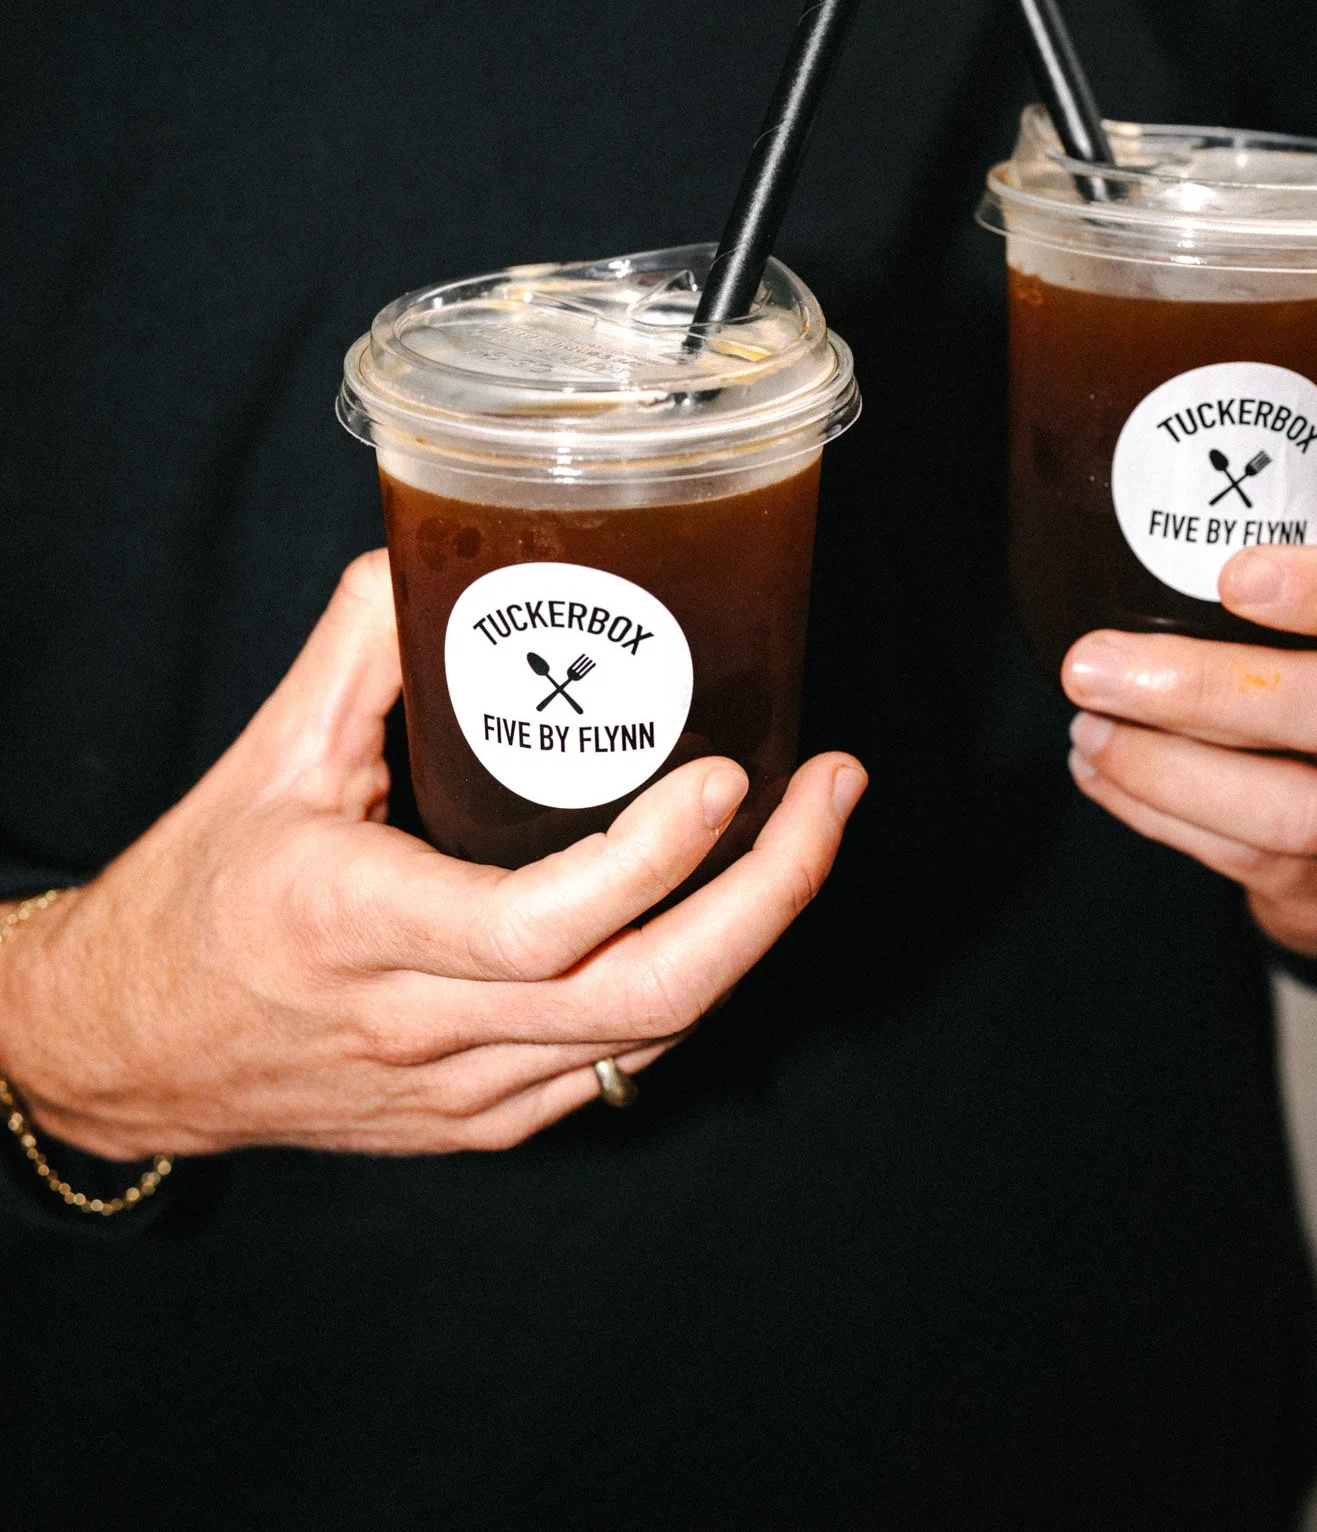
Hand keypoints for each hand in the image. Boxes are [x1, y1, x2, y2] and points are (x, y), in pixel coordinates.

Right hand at [0, 553, 864, 1159]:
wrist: (132, 1051)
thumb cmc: (196, 900)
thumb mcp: (264, 757)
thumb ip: (356, 645)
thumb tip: (430, 545)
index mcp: (360, 926)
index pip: (541, 929)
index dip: (655, 860)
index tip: (729, 775)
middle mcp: (423, 1028)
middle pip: (642, 998)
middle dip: (770, 900)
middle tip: (834, 793)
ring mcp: (462, 1090)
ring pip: (651, 1037)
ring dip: (755, 932)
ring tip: (812, 823)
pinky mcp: (482, 1123)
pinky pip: (622, 1065)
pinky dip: (696, 985)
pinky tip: (735, 904)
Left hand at [1061, 546, 1316, 957]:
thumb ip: (1271, 580)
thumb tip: (1117, 541)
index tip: (1232, 575)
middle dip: (1204, 688)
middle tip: (1095, 666)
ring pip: (1297, 811)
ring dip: (1167, 770)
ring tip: (1087, 730)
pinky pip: (1248, 860)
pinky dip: (1158, 813)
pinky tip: (1099, 770)